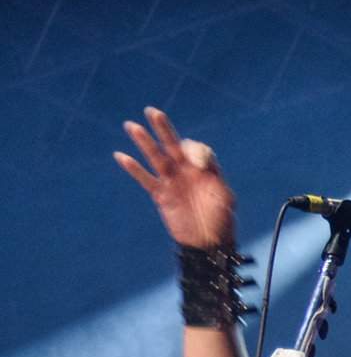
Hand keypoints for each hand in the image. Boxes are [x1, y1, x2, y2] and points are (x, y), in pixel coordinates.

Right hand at [114, 107, 235, 248]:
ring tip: (132, 126)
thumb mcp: (224, 196)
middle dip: (163, 129)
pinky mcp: (161, 195)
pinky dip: (133, 169)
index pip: (196, 149)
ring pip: (156, 158)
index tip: (198, 165)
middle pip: (173, 145)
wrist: (210, 244)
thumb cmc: (222, 221)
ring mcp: (172, 182)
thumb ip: (214, 174)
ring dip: (144, 142)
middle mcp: (187, 172)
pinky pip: (145, 179)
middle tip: (152, 111)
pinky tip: (121, 156)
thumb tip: (199, 161)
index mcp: (205, 170)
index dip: (195, 151)